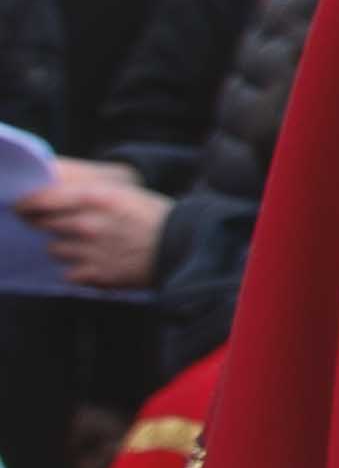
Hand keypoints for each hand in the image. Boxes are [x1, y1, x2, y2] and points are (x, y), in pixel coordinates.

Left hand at [17, 162, 166, 292]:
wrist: (184, 248)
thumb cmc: (155, 217)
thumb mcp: (124, 192)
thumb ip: (87, 193)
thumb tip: (51, 194)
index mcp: (96, 197)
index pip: (41, 199)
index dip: (28, 202)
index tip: (24, 204)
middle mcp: (88, 223)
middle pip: (44, 223)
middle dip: (49, 223)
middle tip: (65, 224)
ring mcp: (89, 251)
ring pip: (54, 249)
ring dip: (65, 247)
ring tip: (88, 245)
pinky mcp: (95, 275)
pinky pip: (68, 274)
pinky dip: (78, 270)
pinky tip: (97, 263)